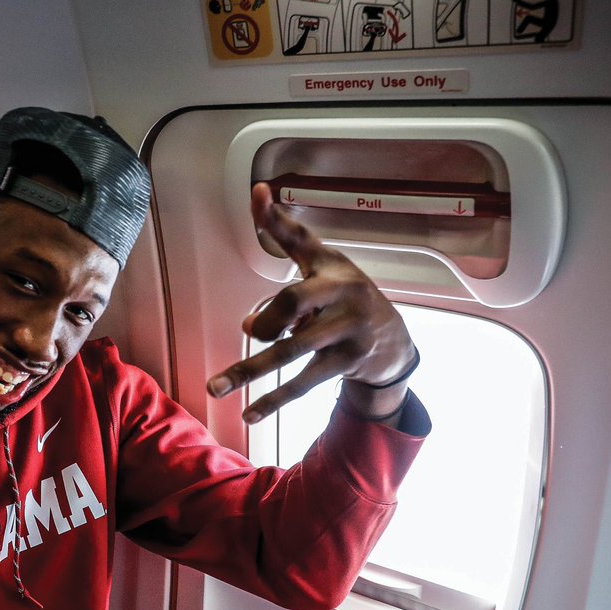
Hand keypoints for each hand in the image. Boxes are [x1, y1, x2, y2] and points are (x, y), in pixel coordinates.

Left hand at [207, 183, 415, 422]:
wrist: (394, 341)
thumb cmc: (345, 296)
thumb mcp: (323, 264)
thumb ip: (286, 244)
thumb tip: (252, 245)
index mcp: (332, 268)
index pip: (300, 241)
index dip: (277, 220)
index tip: (258, 195)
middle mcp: (344, 295)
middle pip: (292, 303)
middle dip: (265, 321)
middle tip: (250, 329)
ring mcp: (348, 332)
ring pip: (293, 352)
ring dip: (251, 371)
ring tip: (216, 387)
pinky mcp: (346, 364)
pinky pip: (304, 384)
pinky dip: (275, 400)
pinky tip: (249, 414)